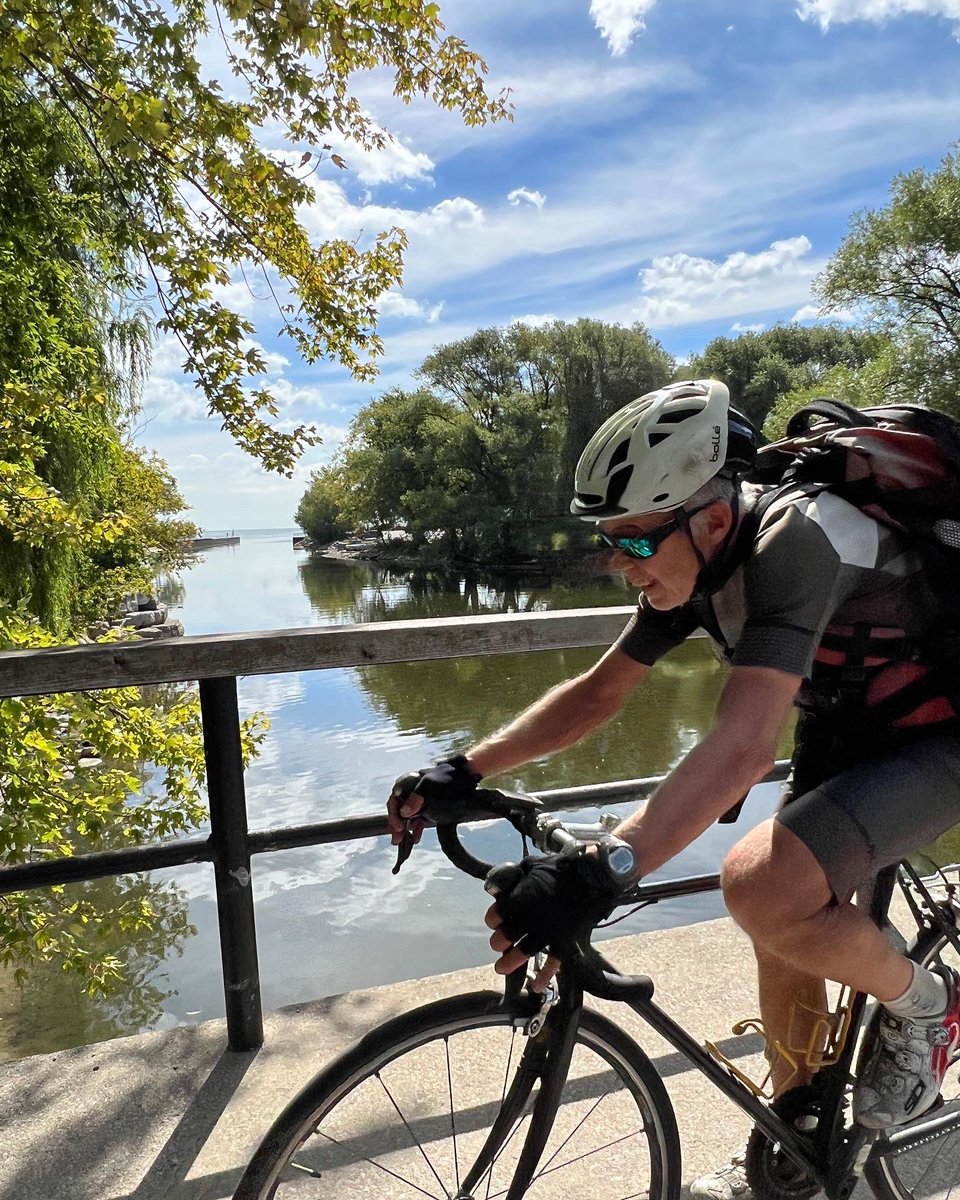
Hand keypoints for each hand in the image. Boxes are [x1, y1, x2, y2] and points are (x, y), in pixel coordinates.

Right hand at [386, 755, 481, 847]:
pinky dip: (417, 828)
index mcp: (409, 783)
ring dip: (404, 829)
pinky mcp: (429, 807)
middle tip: (396, 839)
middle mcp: (412, 791)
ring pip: (408, 816)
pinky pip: (419, 818)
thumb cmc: (447, 778)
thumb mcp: (430, 786)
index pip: (394, 800)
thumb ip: (416, 798)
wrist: (467, 777)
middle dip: (397, 825)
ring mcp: (421, 800)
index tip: (398, 827)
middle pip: (399, 809)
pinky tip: (416, 838)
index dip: (394, 814)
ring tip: (401, 842)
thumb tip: (404, 812)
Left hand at [482, 851, 623, 984]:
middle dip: (499, 942)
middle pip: (507, 937)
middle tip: (498, 945)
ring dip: (511, 962)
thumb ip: (514, 876)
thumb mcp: (531, 865)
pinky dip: (546, 975)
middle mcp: (530, 919)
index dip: (494, 919)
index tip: (494, 921)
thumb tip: (499, 884)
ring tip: (501, 968)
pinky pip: (554, 962)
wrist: (590, 877)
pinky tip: (537, 986)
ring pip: (524, 952)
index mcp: (520, 899)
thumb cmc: (559, 868)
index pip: (497, 915)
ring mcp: (548, 932)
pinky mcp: (564, 941)